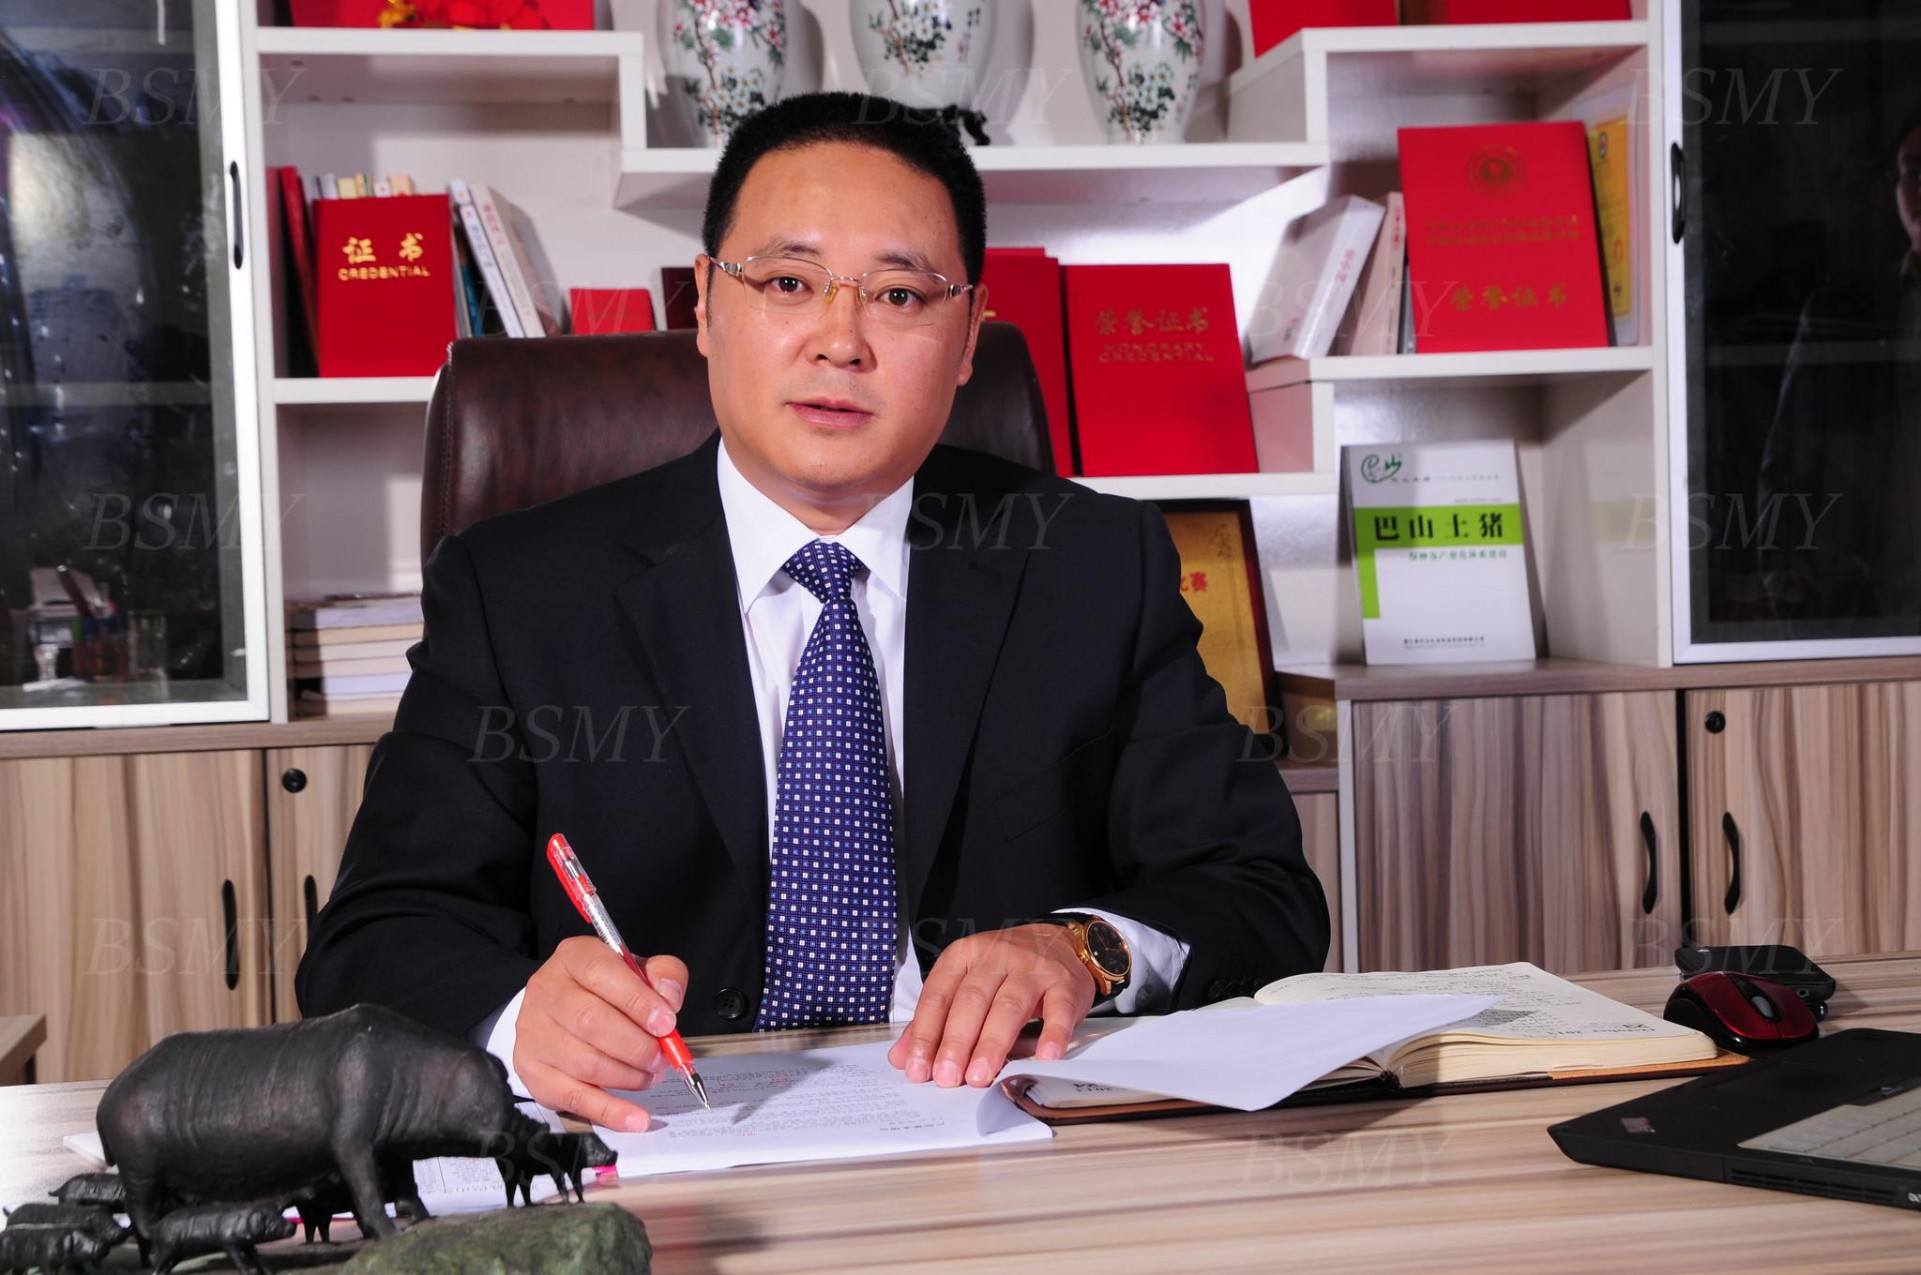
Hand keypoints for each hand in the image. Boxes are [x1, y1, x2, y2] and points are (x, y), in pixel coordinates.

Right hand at [513, 936, 688, 1132]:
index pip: (601, 974)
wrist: (560, 1006)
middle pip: (591, 1022)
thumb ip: (663, 974)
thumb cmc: (606, 989)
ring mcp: (533, 1033)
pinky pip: (573, 1098)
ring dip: (627, 1076)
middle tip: (661, 1058)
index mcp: (574, 957)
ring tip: (649, 1076)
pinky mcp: (532, 1071)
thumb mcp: (638, 970)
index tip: (666, 1024)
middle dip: (636, 1046)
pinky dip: (609, 1111)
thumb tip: (670, 999)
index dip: (637, 1001)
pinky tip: (635, 1118)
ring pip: (584, 1063)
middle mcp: (546, 991)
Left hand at [887, 923, 1094, 1087]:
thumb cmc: (1005, 969)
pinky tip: (1044, 1056)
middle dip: (957, 1043)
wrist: (1058, 942)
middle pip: (971, 1001)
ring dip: (992, 1043)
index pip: (938, 996)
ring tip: (980, 1075)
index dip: (927, 1034)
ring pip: (1008, 1006)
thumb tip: (903, 1058)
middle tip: (948, 1077)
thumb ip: (934, 1020)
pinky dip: (1052, 1034)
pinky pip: (1058, 1009)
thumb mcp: (965, 983)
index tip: (919, 1068)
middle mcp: (996, 957)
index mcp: (964, 956)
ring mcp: (1032, 968)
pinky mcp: (1064, 982)